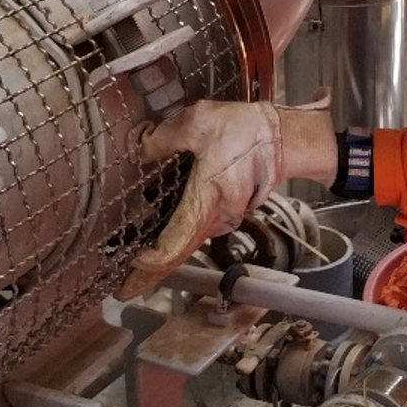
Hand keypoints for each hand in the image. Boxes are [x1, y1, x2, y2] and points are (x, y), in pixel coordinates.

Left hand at [119, 102, 339, 299]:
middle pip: (178, 253)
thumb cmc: (245, 132)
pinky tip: (162, 231)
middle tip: (124, 284)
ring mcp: (225, 219)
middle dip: (151, 269)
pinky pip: (200, 229)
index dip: (148, 269)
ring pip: (189, 241)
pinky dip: (180, 236)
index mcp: (204, 202)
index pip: (173, 249)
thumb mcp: (198, 123)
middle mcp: (216, 219)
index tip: (127, 283)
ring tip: (137, 257)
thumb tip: (140, 150)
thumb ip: (164, 139)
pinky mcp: (228, 212)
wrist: (282, 138)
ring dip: (165, 251)